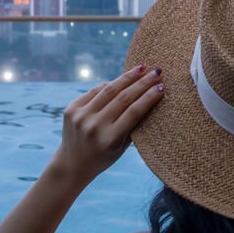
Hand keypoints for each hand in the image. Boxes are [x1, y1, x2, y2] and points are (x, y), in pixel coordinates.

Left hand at [54, 64, 163, 181]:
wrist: (72, 164)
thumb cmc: (104, 156)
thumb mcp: (122, 147)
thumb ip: (133, 124)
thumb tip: (149, 95)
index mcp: (109, 139)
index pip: (134, 112)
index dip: (149, 97)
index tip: (162, 86)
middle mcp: (94, 127)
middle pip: (123, 98)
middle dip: (142, 82)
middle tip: (156, 71)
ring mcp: (80, 117)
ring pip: (108, 90)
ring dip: (127, 77)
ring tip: (141, 68)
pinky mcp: (71, 109)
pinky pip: (95, 91)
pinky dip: (110, 84)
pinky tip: (122, 78)